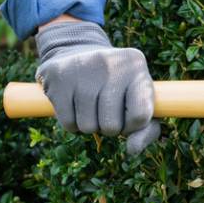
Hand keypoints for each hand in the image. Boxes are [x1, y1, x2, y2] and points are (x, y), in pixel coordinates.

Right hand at [34, 20, 159, 154]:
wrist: (76, 53)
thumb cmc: (116, 86)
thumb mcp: (138, 100)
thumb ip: (146, 129)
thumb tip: (133, 149)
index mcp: (137, 66)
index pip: (140, 116)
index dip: (132, 127)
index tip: (128, 119)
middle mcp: (111, 63)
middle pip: (111, 126)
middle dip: (109, 128)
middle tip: (106, 111)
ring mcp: (82, 68)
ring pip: (88, 128)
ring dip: (90, 126)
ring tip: (91, 107)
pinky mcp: (57, 76)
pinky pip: (68, 123)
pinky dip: (72, 124)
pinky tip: (75, 105)